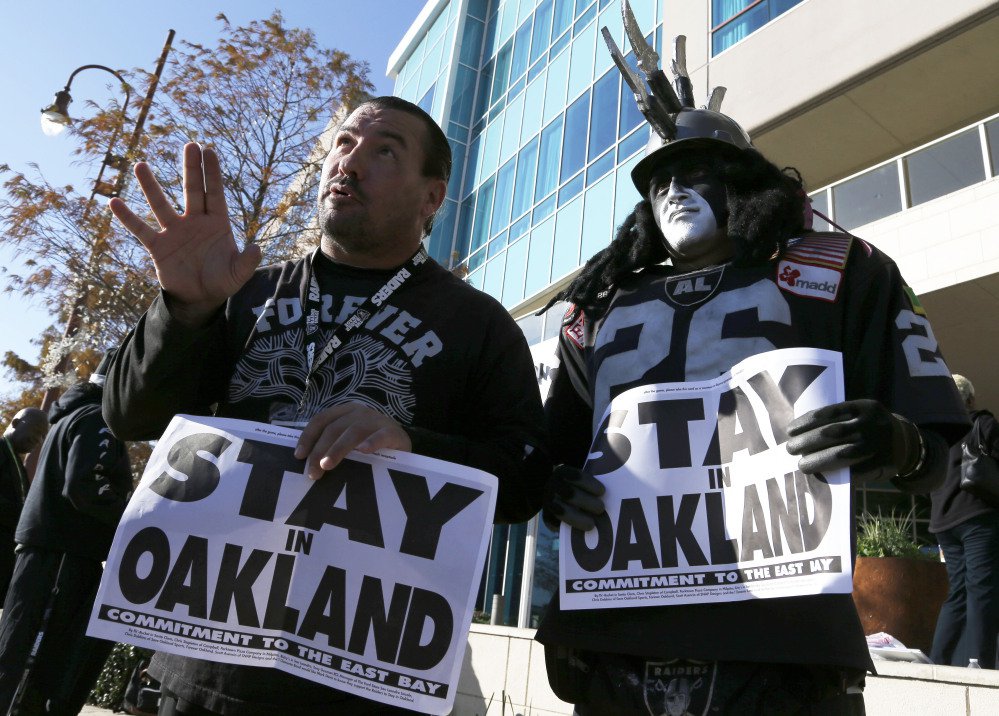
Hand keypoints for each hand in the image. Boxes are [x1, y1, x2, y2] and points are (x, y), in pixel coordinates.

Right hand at [109, 143, 260, 326]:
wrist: (200, 298)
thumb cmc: (222, 282)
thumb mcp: (238, 274)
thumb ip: (247, 262)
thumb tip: (256, 249)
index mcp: (217, 224)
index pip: (215, 194)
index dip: (212, 174)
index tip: (209, 151)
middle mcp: (195, 222)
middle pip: (192, 190)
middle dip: (191, 169)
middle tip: (190, 144)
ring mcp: (175, 232)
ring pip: (161, 204)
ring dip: (151, 186)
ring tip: (140, 165)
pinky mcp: (158, 247)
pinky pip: (141, 229)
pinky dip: (128, 218)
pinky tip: (114, 202)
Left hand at [294, 403, 412, 479]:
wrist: (402, 443)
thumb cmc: (370, 445)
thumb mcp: (349, 441)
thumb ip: (332, 445)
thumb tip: (308, 463)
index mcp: (345, 412)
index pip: (321, 420)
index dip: (308, 436)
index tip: (299, 455)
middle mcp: (359, 412)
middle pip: (334, 428)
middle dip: (320, 451)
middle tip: (312, 472)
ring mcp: (377, 420)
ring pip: (353, 432)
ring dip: (338, 449)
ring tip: (328, 465)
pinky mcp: (393, 432)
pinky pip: (380, 436)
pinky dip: (371, 442)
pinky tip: (363, 451)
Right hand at [543, 465, 605, 530]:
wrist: (555, 494)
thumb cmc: (578, 487)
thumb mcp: (582, 478)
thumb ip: (597, 477)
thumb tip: (621, 479)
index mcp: (563, 472)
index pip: (576, 476)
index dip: (589, 484)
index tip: (602, 491)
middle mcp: (553, 486)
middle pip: (570, 494)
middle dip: (587, 502)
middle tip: (601, 509)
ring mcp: (548, 501)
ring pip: (561, 511)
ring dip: (578, 519)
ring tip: (591, 525)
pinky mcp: (546, 517)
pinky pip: (554, 524)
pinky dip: (567, 528)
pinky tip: (578, 533)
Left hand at [785, 399, 921, 481]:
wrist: (904, 442)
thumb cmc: (868, 428)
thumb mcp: (858, 416)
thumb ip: (837, 420)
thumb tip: (800, 435)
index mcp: (865, 407)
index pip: (830, 413)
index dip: (807, 422)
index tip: (790, 431)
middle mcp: (873, 423)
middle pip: (833, 433)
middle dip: (807, 442)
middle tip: (790, 449)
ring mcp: (880, 444)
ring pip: (843, 454)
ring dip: (818, 460)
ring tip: (802, 464)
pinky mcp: (885, 464)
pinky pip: (856, 471)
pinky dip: (837, 474)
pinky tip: (822, 476)